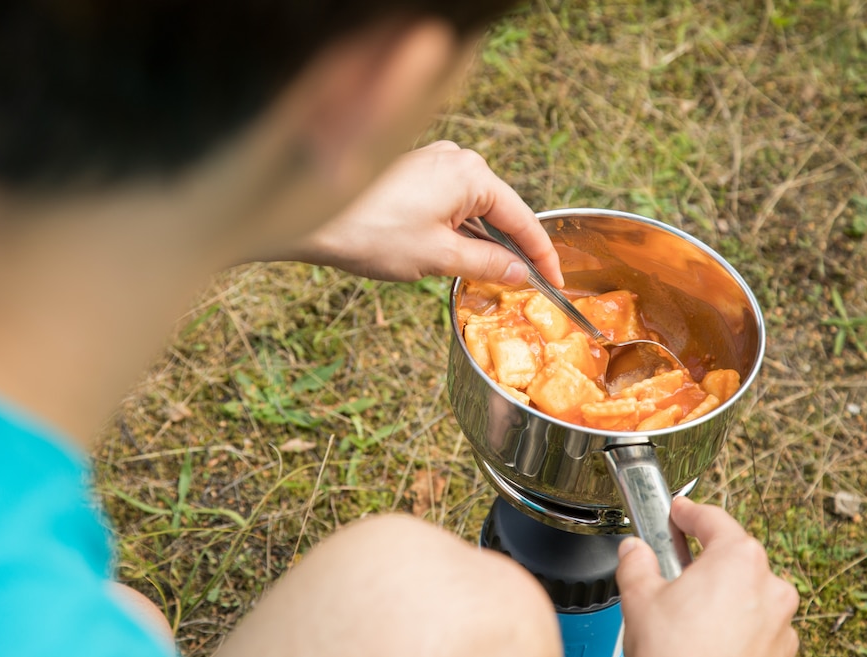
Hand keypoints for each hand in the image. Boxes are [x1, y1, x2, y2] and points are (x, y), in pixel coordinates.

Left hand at [264, 141, 563, 285]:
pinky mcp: (413, 174)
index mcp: (471, 174)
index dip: (541, 256)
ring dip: (481, 243)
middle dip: (510, 250)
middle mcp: (456, 160)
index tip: (555, 282)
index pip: (522, 219)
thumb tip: (519, 274)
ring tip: (486, 279)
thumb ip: (486, 265)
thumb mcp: (438, 257)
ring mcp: (432, 164)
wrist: (311, 218)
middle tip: (523, 288)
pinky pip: (450, 204)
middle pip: (499, 211)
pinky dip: (458, 231)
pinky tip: (454, 258)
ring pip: (473, 210)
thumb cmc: (372, 232)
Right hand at [615, 497, 799, 656]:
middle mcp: (770, 587)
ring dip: (720, 593)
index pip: (713, 519)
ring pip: (747, 592)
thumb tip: (634, 551)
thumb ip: (636, 562)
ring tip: (684, 611)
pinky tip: (703, 637)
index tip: (677, 511)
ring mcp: (780, 623)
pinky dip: (733, 624)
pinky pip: (756, 625)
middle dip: (703, 558)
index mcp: (739, 559)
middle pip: (734, 556)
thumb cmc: (675, 656)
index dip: (688, 512)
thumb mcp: (639, 597)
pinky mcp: (781, 653)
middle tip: (672, 565)